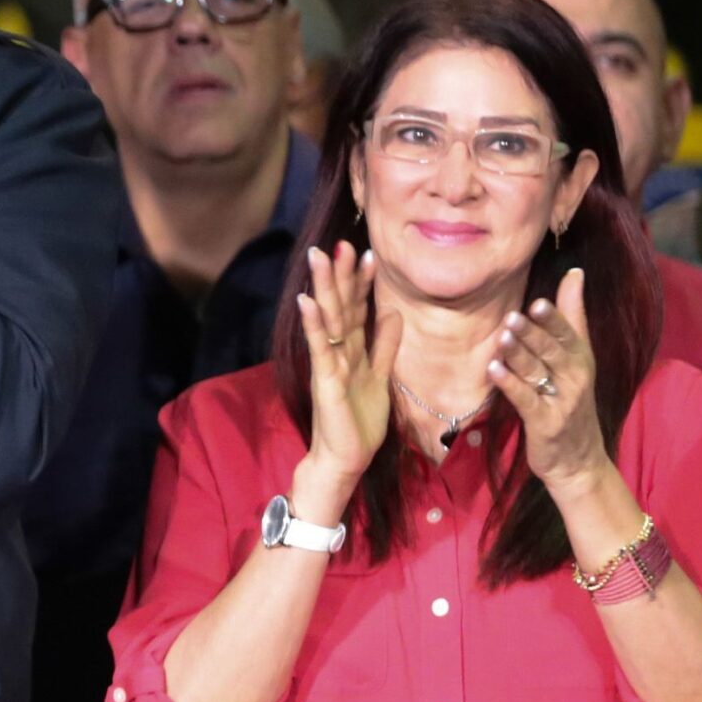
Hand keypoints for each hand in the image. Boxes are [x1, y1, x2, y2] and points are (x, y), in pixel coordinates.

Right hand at [294, 242, 402, 493]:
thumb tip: (393, 314)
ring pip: (328, 320)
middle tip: (341, 243)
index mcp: (352, 351)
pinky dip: (314, 325)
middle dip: (340, 275)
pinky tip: (309, 302)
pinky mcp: (326, 381)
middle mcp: (338, 352)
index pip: (356, 309)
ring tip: (320, 258)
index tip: (367, 253)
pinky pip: (321, 348)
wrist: (344, 458)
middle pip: (340, 307)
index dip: (361, 282)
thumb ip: (384, 346)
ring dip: (324, 289)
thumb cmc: (359, 422)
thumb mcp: (380, 377)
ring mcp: (329, 364)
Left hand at [488, 267, 608, 492]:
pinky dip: (510, 384)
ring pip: (538, 372)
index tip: (539, 301)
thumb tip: (574, 273)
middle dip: (534, 334)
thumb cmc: (570, 400)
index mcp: (581, 359)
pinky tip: (493, 370)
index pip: (570, 333)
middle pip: (553, 351)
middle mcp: (576, 377)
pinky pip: (525, 400)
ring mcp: (562, 401)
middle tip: (514, 316)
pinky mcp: (545, 422)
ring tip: (502, 337)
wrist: (577, 459)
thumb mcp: (575, 360)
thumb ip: (572, 318)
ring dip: (519, 354)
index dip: (555, 318)